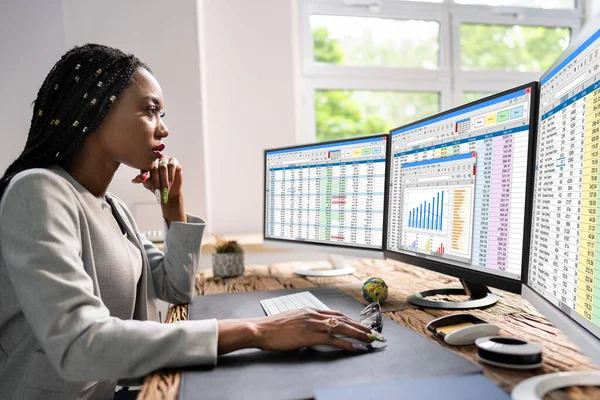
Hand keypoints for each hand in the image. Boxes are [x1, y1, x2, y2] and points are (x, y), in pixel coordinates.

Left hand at [131, 156, 182, 203]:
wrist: (169, 192)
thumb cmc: (157, 186)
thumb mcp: (148, 183)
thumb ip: (142, 180)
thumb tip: (134, 180)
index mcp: (148, 162)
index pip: (145, 166)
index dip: (145, 174)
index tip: (145, 181)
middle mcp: (156, 159)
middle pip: (155, 167)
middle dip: (156, 180)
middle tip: (157, 190)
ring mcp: (165, 159)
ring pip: (163, 167)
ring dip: (164, 179)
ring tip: (165, 189)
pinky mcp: (174, 161)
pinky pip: (172, 166)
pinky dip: (170, 176)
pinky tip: (170, 183)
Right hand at [254, 308, 376, 351]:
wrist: (260, 329)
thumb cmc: (273, 327)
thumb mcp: (293, 319)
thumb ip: (306, 322)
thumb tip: (314, 329)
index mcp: (310, 310)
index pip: (337, 314)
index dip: (352, 320)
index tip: (362, 325)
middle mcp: (314, 314)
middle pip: (344, 320)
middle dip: (361, 327)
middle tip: (374, 333)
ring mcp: (313, 324)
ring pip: (342, 328)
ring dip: (359, 335)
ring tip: (371, 340)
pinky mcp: (310, 336)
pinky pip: (333, 340)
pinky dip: (347, 344)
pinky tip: (355, 348)